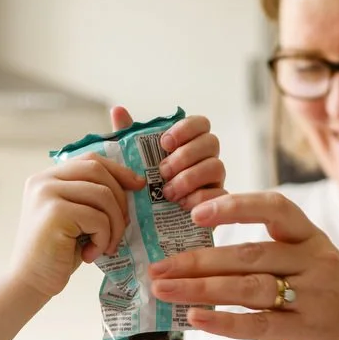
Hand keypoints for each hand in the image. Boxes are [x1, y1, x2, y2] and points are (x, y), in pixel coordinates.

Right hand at [8, 150, 143, 298]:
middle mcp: (44, 180)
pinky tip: (91, 254)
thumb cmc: (58, 253)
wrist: (31, 282)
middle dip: (120, 199)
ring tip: (107, 246)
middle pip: (98, 172)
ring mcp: (47, 194)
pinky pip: (98, 219)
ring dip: (114, 225)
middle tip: (123, 226)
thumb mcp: (76, 218)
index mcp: (47, 177)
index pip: (90, 160)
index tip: (137, 185)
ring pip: (103, 195)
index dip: (117, 170)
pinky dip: (104, 239)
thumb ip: (91, 198)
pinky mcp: (55, 213)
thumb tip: (131, 185)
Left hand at [108, 105, 225, 209]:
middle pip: (211, 142)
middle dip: (186, 155)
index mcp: (189, 144)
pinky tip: (182, 205)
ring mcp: (214, 181)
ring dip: (190, 178)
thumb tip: (118, 110)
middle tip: (162, 171)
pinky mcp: (218, 205)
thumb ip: (128, 138)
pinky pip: (220, 195)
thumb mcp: (133, 163)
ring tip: (168, 193)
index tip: (164, 143)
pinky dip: (200, 198)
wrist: (150, 229)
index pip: (200, 123)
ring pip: (217, 167)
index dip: (186, 128)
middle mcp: (206, 159)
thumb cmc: (144, 190)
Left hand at [146, 191, 338, 339]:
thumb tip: (199, 249)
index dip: (235, 207)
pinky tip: (195, 319)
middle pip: (249, 255)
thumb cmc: (323, 294)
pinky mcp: (307, 332)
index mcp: (311, 237)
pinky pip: (259, 325)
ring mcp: (313, 298)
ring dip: (201, 290)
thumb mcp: (308, 259)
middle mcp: (315, 262)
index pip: (276, 208)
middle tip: (158, 267)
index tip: (195, 213)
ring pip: (249, 288)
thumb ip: (267, 248)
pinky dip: (224, 322)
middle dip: (198, 260)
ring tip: (164, 291)